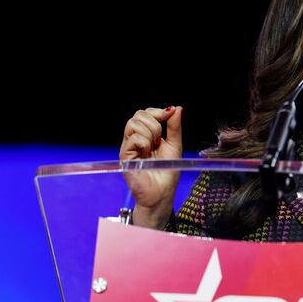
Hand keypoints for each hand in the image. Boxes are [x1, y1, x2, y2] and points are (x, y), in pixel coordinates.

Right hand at [119, 106, 182, 221]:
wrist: (162, 193)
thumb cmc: (167, 172)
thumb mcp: (175, 146)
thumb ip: (174, 127)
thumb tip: (177, 108)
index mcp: (146, 135)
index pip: (145, 113)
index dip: (158, 112)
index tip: (169, 115)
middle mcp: (135, 139)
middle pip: (138, 115)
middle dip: (154, 123)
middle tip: (159, 139)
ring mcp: (128, 147)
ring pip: (134, 124)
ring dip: (149, 133)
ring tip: (153, 148)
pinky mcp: (125, 156)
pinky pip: (133, 139)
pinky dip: (144, 143)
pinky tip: (147, 153)